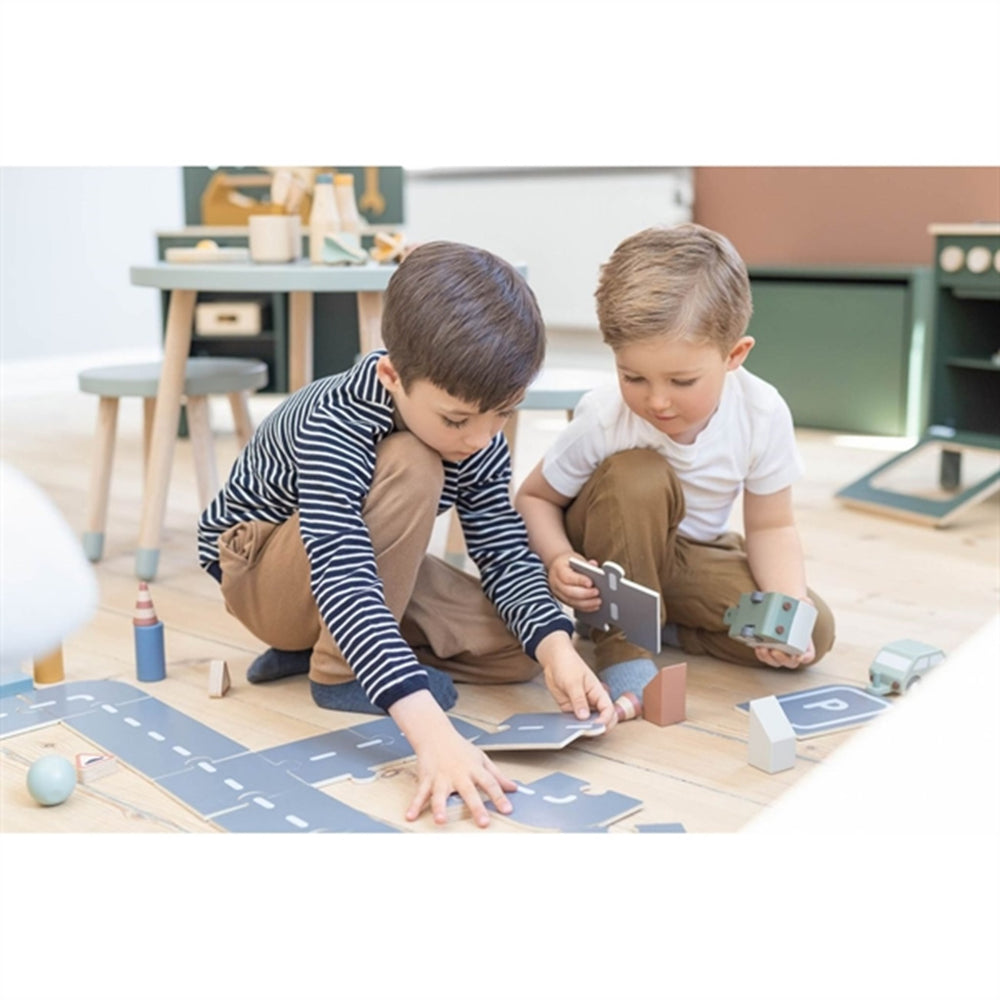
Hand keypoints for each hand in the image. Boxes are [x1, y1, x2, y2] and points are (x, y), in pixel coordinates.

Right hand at [391, 691, 515, 827]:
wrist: (435, 735)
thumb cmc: (460, 749)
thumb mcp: (482, 759)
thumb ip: (497, 775)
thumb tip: (513, 788)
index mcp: (474, 769)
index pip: (490, 783)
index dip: (500, 797)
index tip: (507, 809)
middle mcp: (458, 774)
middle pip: (469, 791)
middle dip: (476, 807)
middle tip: (483, 822)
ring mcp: (441, 778)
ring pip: (440, 794)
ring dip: (440, 807)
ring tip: (441, 820)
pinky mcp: (427, 779)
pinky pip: (420, 794)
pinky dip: (414, 805)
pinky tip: (410, 816)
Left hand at [535, 631, 616, 728]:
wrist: (554, 660)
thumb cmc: (568, 664)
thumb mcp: (573, 681)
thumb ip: (579, 699)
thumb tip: (584, 716)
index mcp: (598, 693)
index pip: (608, 710)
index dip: (606, 720)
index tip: (597, 725)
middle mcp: (592, 701)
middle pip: (601, 720)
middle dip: (597, 728)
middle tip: (587, 731)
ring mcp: (581, 706)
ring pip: (587, 723)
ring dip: (583, 728)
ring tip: (575, 730)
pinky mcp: (570, 709)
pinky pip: (573, 721)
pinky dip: (571, 726)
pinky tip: (566, 727)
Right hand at [548, 552, 600, 611]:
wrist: (558, 566)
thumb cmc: (568, 562)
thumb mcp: (576, 558)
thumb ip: (585, 563)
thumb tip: (594, 566)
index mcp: (558, 569)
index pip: (568, 577)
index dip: (579, 581)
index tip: (591, 583)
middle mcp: (556, 583)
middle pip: (569, 592)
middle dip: (585, 594)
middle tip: (597, 592)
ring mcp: (558, 593)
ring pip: (571, 601)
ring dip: (586, 603)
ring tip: (598, 601)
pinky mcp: (563, 600)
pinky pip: (574, 606)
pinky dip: (585, 607)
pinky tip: (595, 606)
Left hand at [752, 595, 816, 667]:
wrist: (782, 609)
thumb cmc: (794, 610)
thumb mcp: (803, 604)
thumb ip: (806, 603)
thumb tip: (804, 600)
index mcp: (805, 644)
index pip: (808, 656)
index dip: (804, 657)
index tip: (799, 656)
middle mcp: (793, 651)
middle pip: (790, 662)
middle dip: (782, 659)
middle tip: (775, 651)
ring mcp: (780, 652)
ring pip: (776, 661)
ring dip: (769, 658)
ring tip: (763, 648)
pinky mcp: (768, 649)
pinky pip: (765, 657)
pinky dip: (761, 654)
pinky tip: (757, 647)